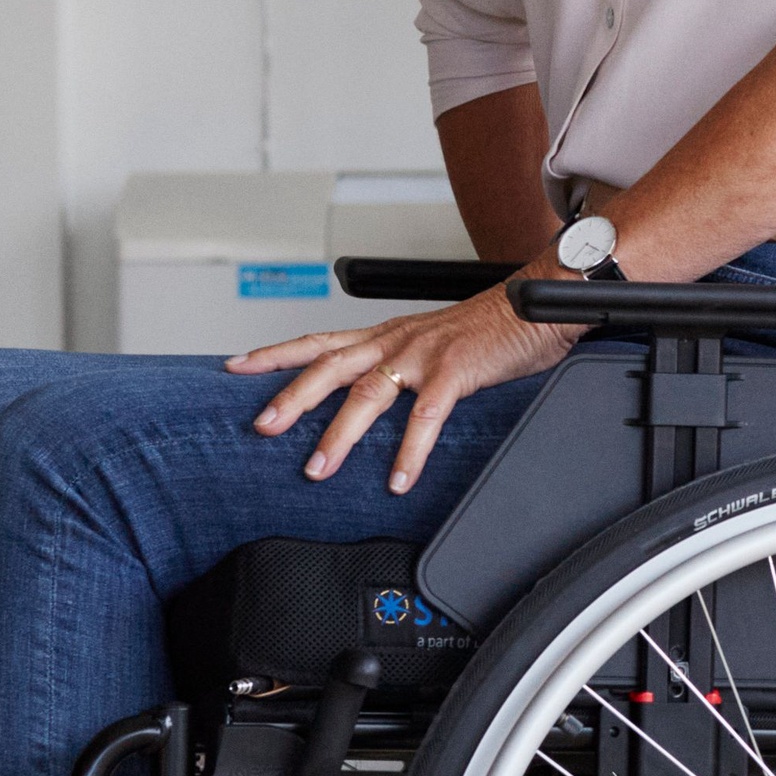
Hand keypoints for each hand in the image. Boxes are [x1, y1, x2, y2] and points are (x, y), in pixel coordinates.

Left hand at [232, 288, 574, 494]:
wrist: (540, 297)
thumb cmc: (491, 325)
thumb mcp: (434, 340)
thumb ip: (405, 366)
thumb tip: (379, 397)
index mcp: (387, 333)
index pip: (318, 341)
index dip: (275, 354)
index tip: (235, 367)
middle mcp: (396, 340)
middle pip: (328, 366)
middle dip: (291, 397)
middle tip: (261, 427)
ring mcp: (424, 355)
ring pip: (367, 394)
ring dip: (338, 434)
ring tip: (317, 468)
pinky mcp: (456, 370)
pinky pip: (426, 416)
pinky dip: (410, 452)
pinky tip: (399, 479)